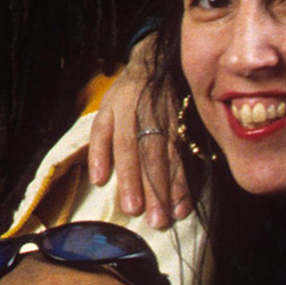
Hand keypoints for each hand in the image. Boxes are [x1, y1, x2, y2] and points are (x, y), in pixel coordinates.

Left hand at [81, 36, 188, 229]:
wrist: (156, 63)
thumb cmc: (125, 96)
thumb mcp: (104, 112)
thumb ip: (99, 144)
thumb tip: (98, 179)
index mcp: (123, 113)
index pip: (126, 147)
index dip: (130, 177)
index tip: (132, 207)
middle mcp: (148, 117)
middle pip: (152, 157)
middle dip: (154, 190)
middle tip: (155, 221)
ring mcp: (170, 121)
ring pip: (172, 158)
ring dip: (173, 190)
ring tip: (170, 217)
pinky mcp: (186, 126)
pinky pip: (187, 157)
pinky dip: (187, 182)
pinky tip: (185, 204)